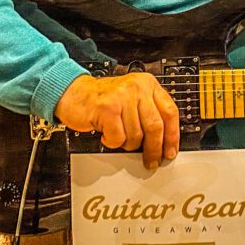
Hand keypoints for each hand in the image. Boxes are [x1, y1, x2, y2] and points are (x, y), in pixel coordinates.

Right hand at [55, 73, 179, 169]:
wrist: (71, 92)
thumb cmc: (101, 99)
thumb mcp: (131, 99)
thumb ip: (148, 112)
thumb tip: (164, 141)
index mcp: (148, 84)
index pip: (170, 112)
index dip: (173, 135)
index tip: (171, 151)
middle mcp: (137, 87)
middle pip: (155, 126)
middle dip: (154, 149)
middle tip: (151, 160)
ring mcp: (122, 96)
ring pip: (136, 135)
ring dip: (127, 144)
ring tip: (119, 138)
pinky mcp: (107, 108)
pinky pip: (118, 137)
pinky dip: (112, 142)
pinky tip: (106, 134)